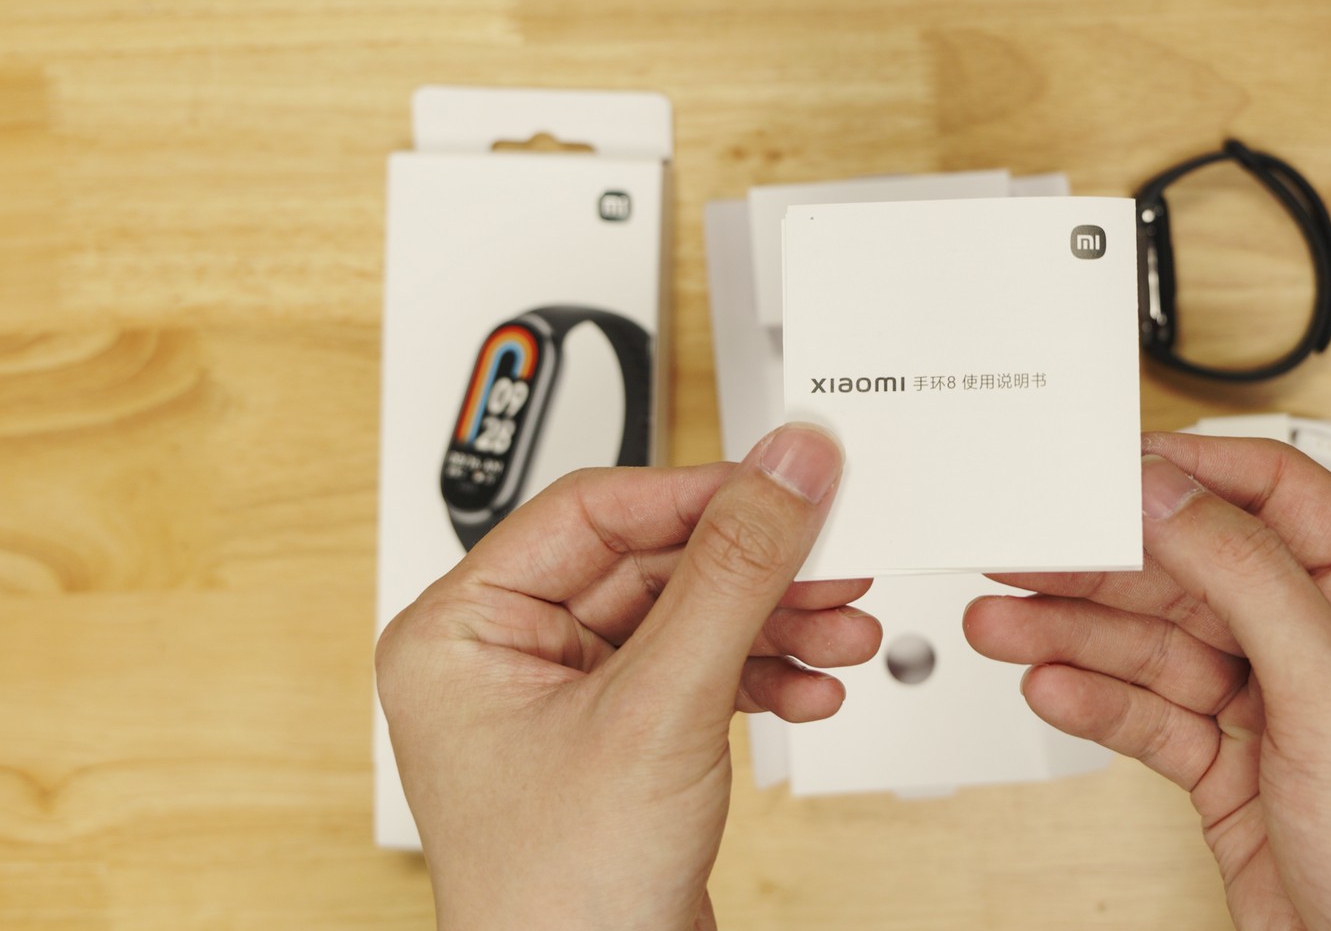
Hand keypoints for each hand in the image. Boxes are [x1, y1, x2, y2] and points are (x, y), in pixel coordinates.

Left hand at [377, 424, 874, 930]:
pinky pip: (700, 672)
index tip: (787, 478)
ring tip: (840, 631)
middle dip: (757, 572)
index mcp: (462, 630)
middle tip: (834, 559)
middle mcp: (506, 658)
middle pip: (655, 562)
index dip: (702, 492)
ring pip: (689, 616)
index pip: (594, 511)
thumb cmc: (560, 899)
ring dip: (774, 622)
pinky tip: (810, 686)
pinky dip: (763, 675)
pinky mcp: (621, 742)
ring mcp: (566, 704)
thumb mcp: (659, 707)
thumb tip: (783, 469)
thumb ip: (732, 573)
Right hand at [964, 432, 1330, 930]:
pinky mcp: (1236, 772)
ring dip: (1081, 634)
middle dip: (1107, 566)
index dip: (1186, 476)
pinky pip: (1153, 716)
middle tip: (1023, 552)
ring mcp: (1282, 712)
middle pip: (1199, 571)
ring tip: (1004, 622)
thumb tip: (1172, 493)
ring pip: (1163, 646)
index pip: (1276, 498)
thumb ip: (1249, 579)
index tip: (1102, 470)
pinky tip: (1051, 686)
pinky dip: (1099, 702)